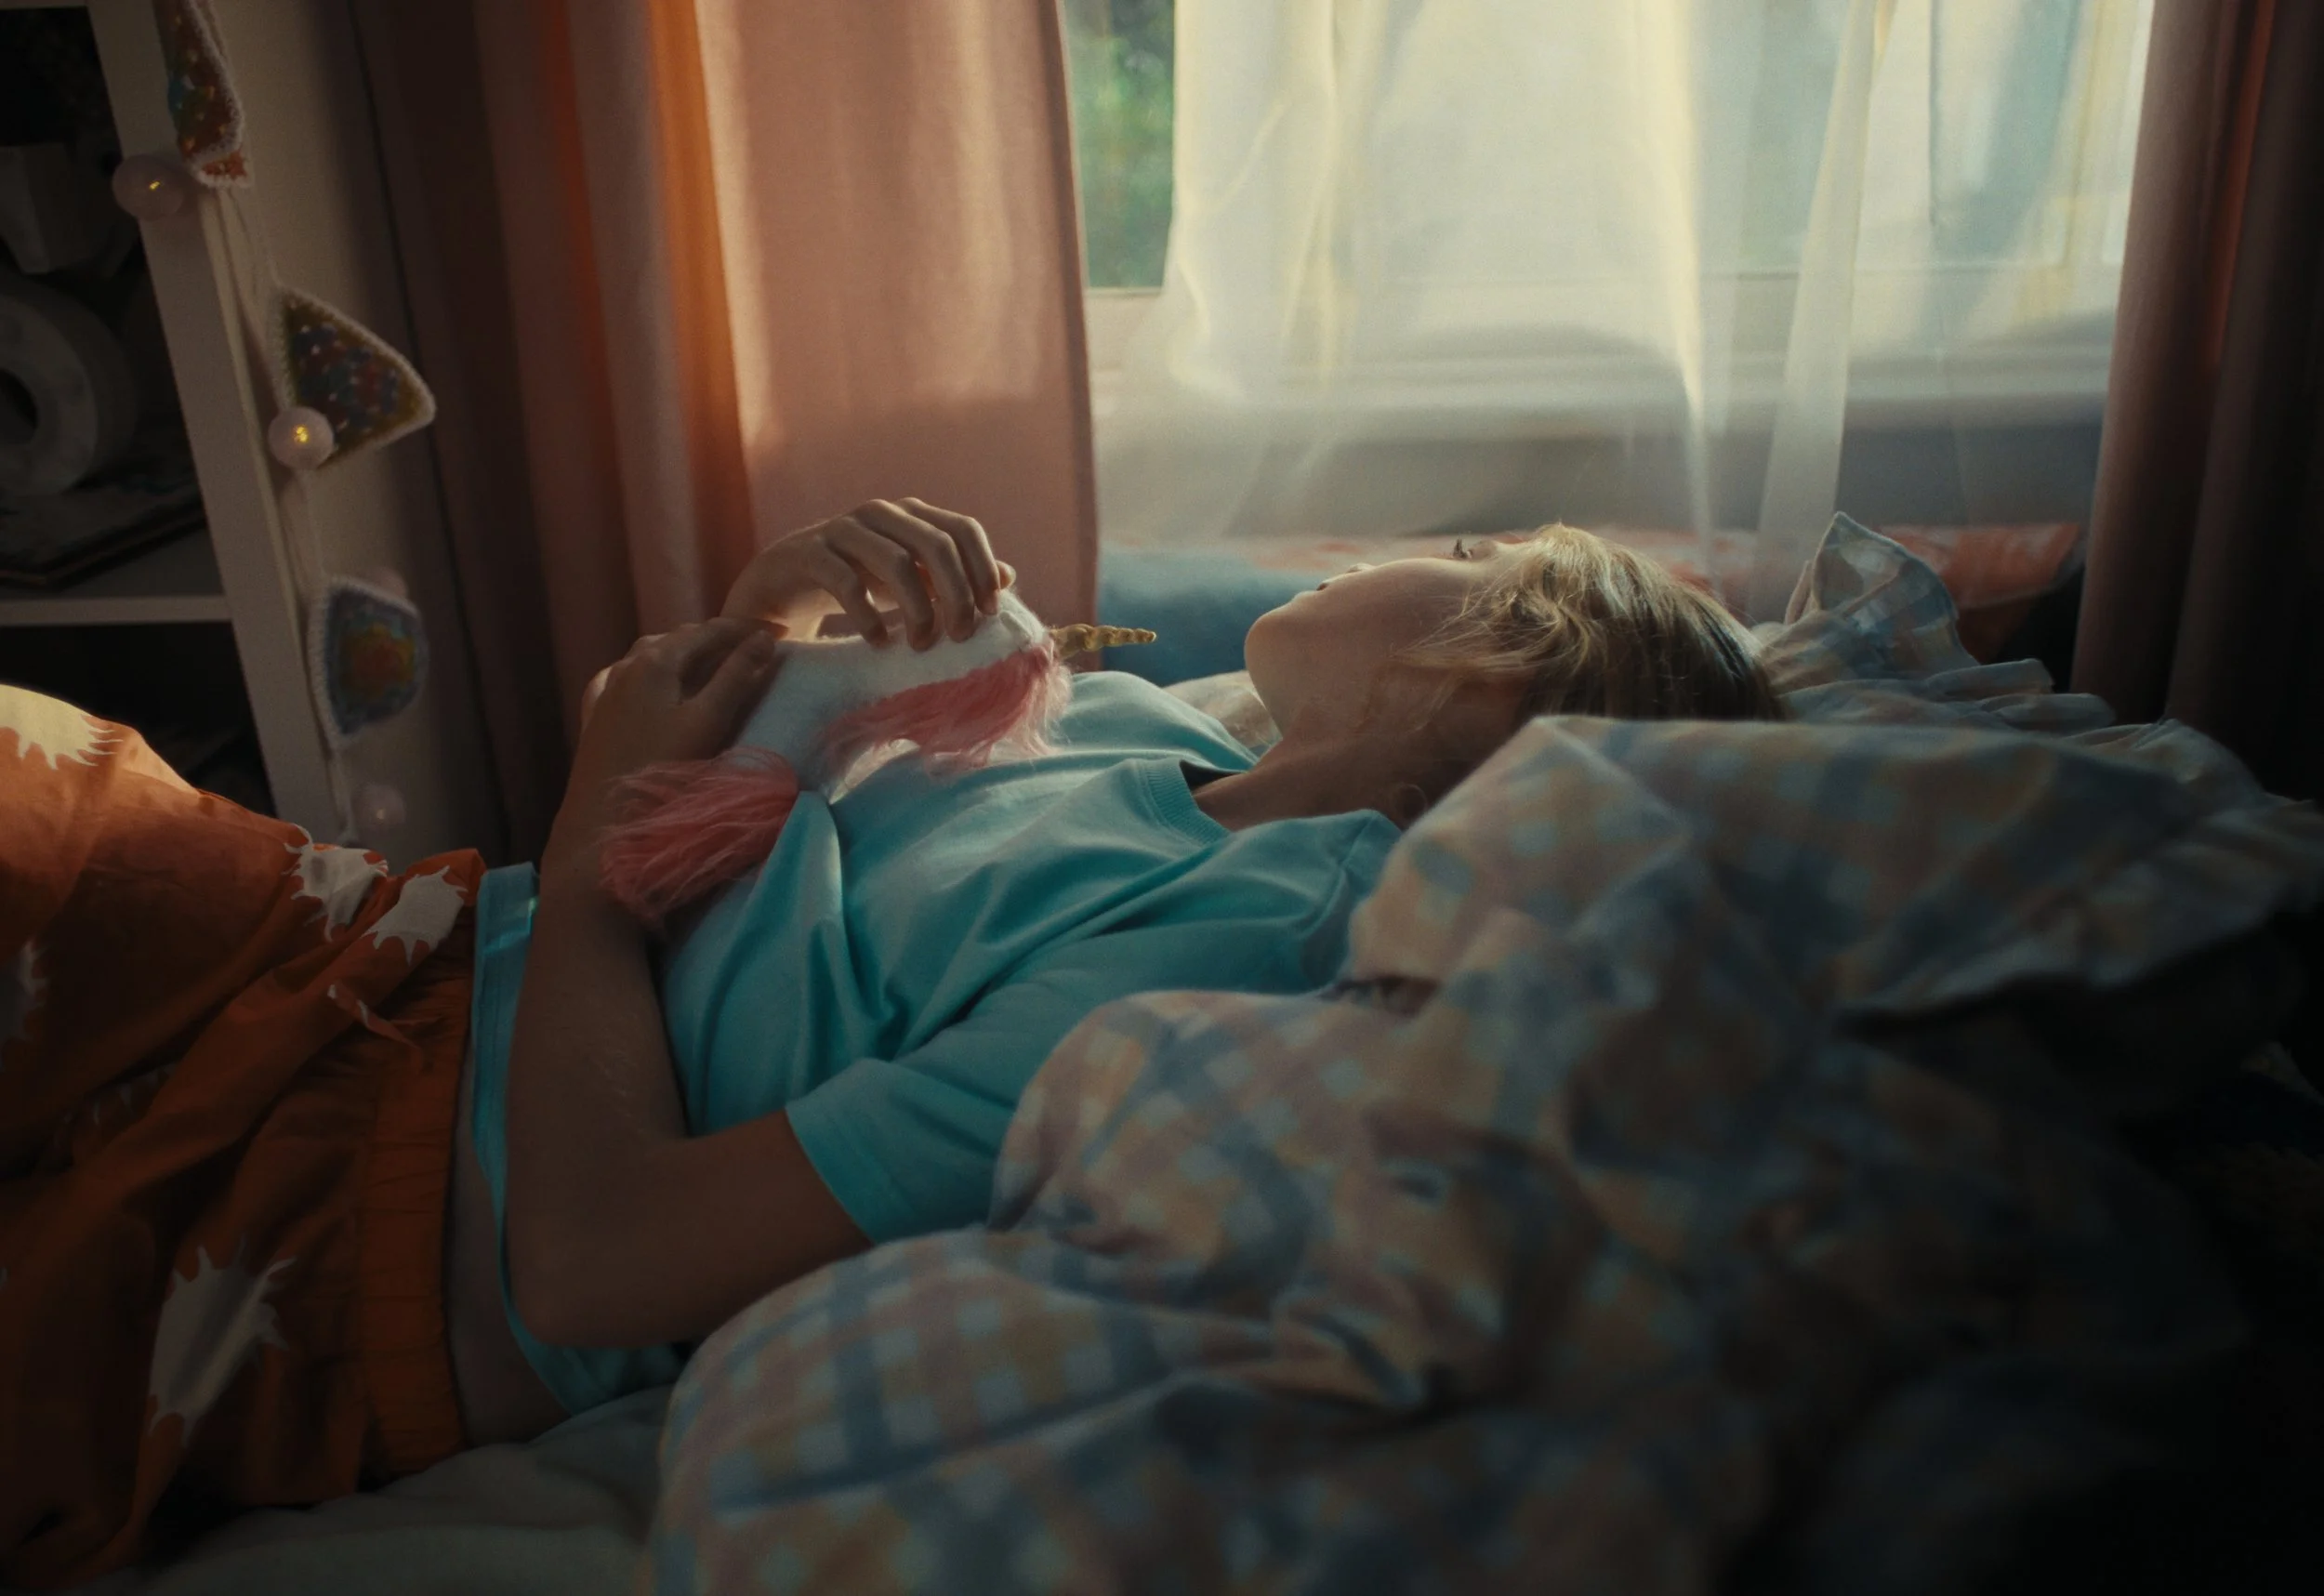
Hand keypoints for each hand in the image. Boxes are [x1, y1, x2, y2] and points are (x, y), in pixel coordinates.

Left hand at [546, 618, 778, 880]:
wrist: (600, 826)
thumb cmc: (662, 773)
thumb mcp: (709, 722)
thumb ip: (737, 678)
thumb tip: (764, 639)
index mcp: (655, 662)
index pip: (709, 631)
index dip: (745, 628)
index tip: (778, 631)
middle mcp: (627, 667)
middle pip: (679, 639)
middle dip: (718, 638)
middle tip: (754, 646)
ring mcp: (608, 691)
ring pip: (651, 655)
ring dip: (686, 652)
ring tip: (715, 661)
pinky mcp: (598, 715)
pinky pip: (628, 676)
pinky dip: (654, 670)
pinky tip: (656, 681)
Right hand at [718, 498, 1014, 649]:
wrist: (784, 583)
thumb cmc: (860, 581)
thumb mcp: (913, 579)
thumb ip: (955, 576)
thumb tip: (1008, 576)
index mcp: (912, 515)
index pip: (964, 530)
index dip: (982, 569)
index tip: (989, 614)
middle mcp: (881, 513)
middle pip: (936, 545)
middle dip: (956, 594)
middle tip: (959, 637)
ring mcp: (843, 529)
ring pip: (896, 561)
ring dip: (917, 609)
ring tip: (921, 644)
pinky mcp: (810, 552)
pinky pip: (846, 581)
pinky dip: (869, 616)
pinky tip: (878, 642)